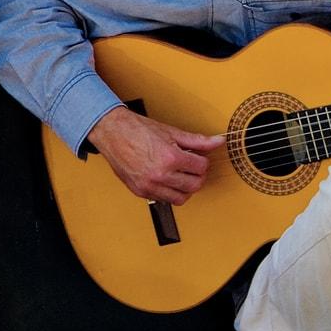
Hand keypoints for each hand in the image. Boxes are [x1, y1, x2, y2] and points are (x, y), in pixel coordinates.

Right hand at [87, 107, 224, 205]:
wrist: (112, 133)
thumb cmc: (138, 130)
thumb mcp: (171, 133)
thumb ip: (198, 141)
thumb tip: (218, 141)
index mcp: (170, 158)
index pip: (201, 168)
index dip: (203, 162)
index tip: (198, 158)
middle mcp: (160, 175)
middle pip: (194, 185)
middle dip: (198, 176)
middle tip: (193, 167)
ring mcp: (149, 186)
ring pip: (181, 198)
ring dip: (186, 188)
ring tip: (182, 175)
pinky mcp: (140, 192)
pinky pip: (163, 200)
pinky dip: (170, 192)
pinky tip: (168, 180)